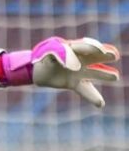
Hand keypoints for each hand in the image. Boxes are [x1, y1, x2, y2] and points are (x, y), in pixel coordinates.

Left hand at [0, 37, 119, 107]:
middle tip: (113, 55)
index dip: (92, 47)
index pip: (85, 46)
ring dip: (105, 75)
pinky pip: (85, 90)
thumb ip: (57, 53)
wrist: (36, 70)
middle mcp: (80, 59)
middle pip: (95, 57)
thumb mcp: (47, 53)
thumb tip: (66, 61)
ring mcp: (79, 72)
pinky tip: (100, 104)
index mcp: (73, 48)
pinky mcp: (74, 83)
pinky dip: (93, 97)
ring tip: (115, 76)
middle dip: (105, 56)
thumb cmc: (42, 56)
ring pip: (95, 73)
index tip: (99, 50)